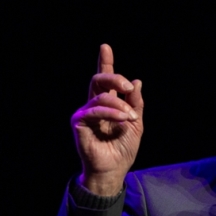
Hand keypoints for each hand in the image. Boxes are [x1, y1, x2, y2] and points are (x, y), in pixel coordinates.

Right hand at [71, 44, 143, 195]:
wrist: (114, 169)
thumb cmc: (123, 148)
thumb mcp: (137, 123)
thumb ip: (136, 103)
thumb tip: (137, 81)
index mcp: (108, 103)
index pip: (105, 80)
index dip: (105, 62)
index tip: (105, 47)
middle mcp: (94, 105)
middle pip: (98, 80)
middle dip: (114, 78)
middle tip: (128, 87)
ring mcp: (85, 113)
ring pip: (100, 96)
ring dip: (119, 104)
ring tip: (131, 117)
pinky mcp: (78, 123)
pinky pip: (94, 110)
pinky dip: (111, 113)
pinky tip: (122, 119)